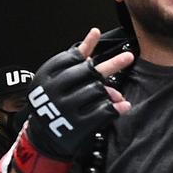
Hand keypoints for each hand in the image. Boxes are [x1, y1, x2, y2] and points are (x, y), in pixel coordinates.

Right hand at [26, 28, 133, 159]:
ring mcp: (65, 109)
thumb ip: (73, 59)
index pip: (70, 56)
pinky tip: (124, 105)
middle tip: (129, 57)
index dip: (87, 46)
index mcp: (46, 77)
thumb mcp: (55, 78)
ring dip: (111, 92)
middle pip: (89, 72)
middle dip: (112, 65)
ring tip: (117, 95)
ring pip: (98, 91)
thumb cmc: (52, 102)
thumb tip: (94, 37)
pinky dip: (116, 108)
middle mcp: (54, 91)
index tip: (98, 34)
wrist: (43, 137)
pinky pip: (103, 111)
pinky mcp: (76, 126)